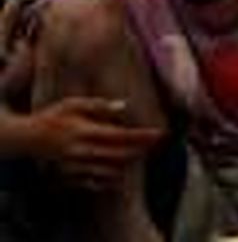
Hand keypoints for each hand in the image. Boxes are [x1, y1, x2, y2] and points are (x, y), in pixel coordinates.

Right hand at [28, 97, 162, 190]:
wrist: (27, 139)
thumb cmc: (54, 117)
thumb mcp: (74, 104)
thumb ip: (99, 106)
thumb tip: (124, 106)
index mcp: (85, 132)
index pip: (121, 136)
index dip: (142, 136)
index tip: (160, 133)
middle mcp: (82, 151)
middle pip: (120, 155)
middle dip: (142, 150)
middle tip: (157, 143)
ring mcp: (76, 166)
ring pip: (111, 170)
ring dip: (129, 165)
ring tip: (143, 156)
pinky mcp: (70, 176)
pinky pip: (94, 183)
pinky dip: (110, 181)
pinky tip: (121, 176)